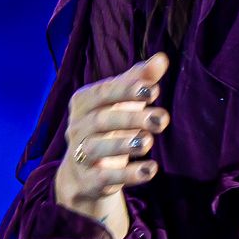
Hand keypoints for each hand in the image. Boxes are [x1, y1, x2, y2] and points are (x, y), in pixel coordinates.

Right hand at [54, 51, 170, 238]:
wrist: (86, 170)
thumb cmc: (110, 125)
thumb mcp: (123, 101)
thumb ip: (140, 79)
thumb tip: (162, 58)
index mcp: (83, 102)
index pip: (104, 93)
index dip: (127, 90)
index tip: (153, 90)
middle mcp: (77, 127)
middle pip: (101, 120)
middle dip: (132, 118)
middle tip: (162, 118)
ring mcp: (79, 155)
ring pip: (97, 148)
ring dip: (124, 145)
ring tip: (149, 142)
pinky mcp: (89, 180)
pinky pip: (104, 177)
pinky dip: (127, 175)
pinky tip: (150, 170)